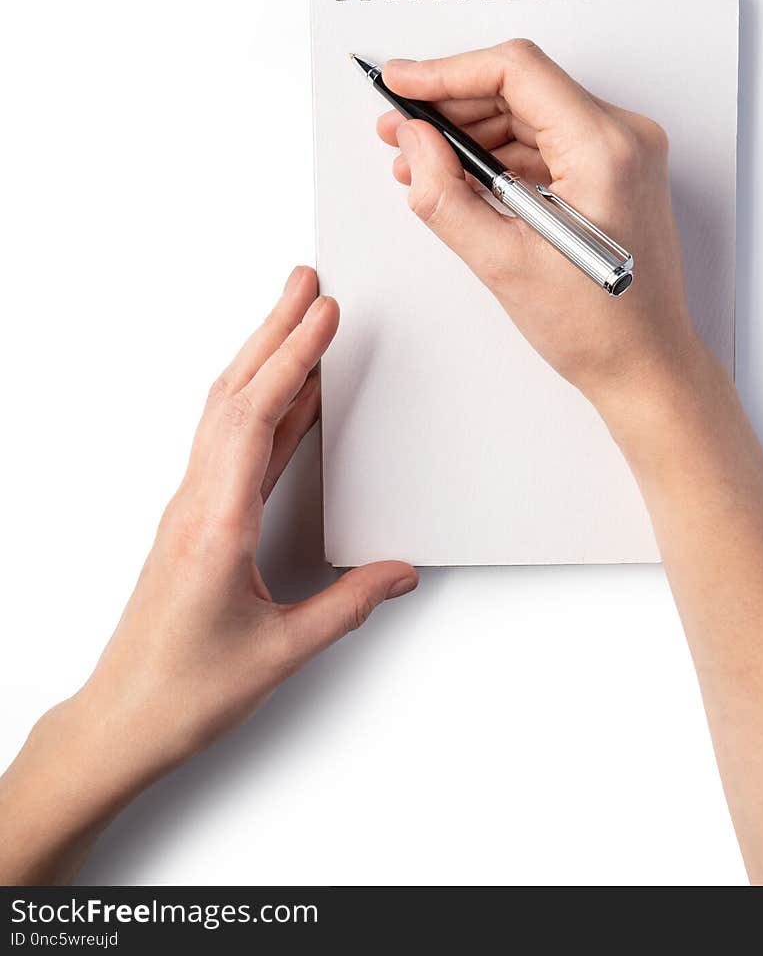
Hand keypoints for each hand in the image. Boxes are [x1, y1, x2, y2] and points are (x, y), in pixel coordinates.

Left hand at [0, 267, 416, 882]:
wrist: (123, 719)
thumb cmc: (184, 689)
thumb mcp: (281, 651)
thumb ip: (348, 604)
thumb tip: (398, 571)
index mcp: (215, 524)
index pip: (255, 418)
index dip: (292, 358)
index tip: (322, 314)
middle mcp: (197, 503)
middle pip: (235, 394)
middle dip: (274, 330)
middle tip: (306, 284)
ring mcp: (192, 508)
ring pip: (227, 411)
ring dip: (263, 358)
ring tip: (297, 319)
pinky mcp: (196, 519)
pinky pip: (230, 443)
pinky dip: (262, 404)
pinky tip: (288, 399)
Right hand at [377, 39, 703, 414]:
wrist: (645, 366)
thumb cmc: (600, 328)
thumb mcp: (503, 263)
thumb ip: (445, 195)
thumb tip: (414, 143)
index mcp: (606, 149)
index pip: (516, 72)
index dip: (447, 72)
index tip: (403, 82)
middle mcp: (624, 138)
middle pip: (522, 87)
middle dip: (452, 105)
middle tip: (399, 127)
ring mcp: (622, 153)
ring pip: (530, 113)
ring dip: (472, 131)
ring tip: (420, 161)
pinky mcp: (613, 172)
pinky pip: (546, 143)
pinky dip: (500, 154)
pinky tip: (461, 177)